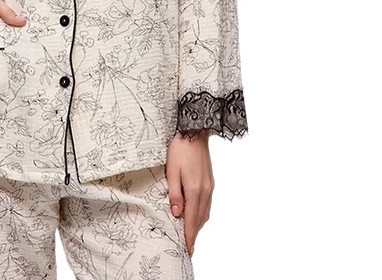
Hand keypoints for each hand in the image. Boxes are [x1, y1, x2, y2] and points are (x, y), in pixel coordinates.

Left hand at [166, 130, 214, 257]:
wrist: (194, 133)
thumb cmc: (179, 150)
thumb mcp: (171, 171)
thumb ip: (174, 194)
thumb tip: (177, 214)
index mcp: (195, 190)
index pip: (191, 220)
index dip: (189, 236)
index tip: (187, 249)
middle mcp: (205, 191)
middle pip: (200, 219)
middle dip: (194, 234)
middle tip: (188, 247)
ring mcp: (210, 187)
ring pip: (205, 213)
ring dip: (198, 225)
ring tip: (190, 234)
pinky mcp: (210, 182)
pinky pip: (207, 204)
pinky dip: (202, 214)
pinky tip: (196, 215)